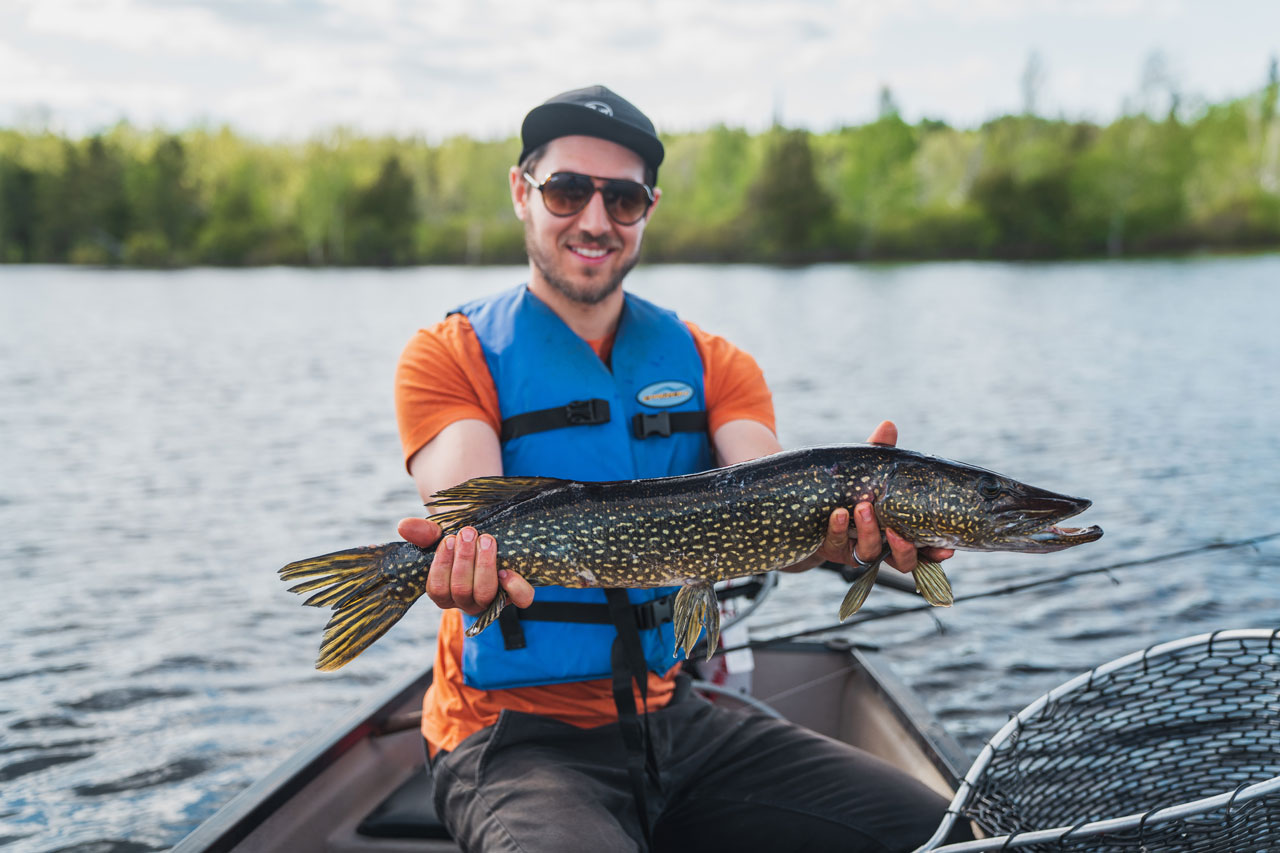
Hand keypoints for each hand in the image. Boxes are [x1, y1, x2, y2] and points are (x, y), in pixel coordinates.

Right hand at [397, 518, 533, 614]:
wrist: (487, 537)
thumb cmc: (460, 540)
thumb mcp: (441, 535)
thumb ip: (423, 533)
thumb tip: (403, 525)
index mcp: (444, 592)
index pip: (437, 589)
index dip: (442, 565)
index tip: (448, 539)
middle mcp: (466, 601)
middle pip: (461, 591)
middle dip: (464, 560)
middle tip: (469, 532)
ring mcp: (491, 600)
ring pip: (485, 593)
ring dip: (484, 565)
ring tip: (486, 539)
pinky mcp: (515, 595)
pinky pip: (519, 599)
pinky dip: (514, 586)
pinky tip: (506, 570)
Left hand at [803, 421, 954, 573]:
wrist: (810, 504)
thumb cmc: (851, 488)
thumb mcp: (868, 470)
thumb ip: (880, 454)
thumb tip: (888, 426)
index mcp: (900, 531)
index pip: (925, 549)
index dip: (935, 553)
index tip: (946, 549)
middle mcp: (882, 546)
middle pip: (902, 562)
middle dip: (903, 550)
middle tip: (897, 532)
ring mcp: (856, 549)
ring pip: (869, 553)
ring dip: (869, 532)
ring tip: (863, 507)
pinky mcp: (831, 548)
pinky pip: (836, 543)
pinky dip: (837, 528)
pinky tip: (837, 514)